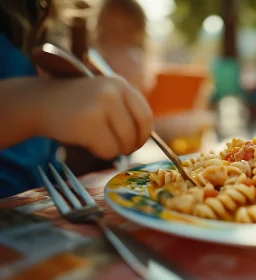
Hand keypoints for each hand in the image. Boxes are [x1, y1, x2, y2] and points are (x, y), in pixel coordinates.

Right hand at [36, 76, 152, 158]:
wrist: (40, 101)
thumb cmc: (78, 104)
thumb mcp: (105, 95)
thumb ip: (126, 109)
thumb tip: (149, 137)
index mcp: (120, 84)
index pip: (145, 115)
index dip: (144, 134)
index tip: (137, 142)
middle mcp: (113, 92)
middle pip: (137, 132)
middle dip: (130, 145)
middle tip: (120, 149)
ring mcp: (100, 106)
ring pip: (124, 142)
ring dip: (115, 150)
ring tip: (101, 142)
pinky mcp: (87, 124)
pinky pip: (108, 150)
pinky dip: (102, 153)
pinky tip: (90, 144)